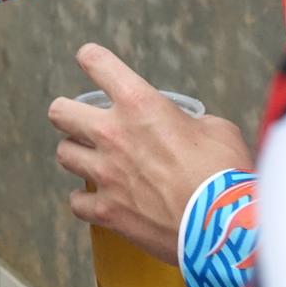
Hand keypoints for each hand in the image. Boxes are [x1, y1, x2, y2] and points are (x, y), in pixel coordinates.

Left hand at [50, 44, 252, 263]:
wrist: (224, 227)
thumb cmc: (226, 175)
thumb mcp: (216, 129)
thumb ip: (189, 123)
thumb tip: (184, 131)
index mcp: (140, 104)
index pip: (96, 63)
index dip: (91, 59)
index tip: (90, 62)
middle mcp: (113, 133)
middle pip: (59, 111)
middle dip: (69, 114)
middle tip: (84, 122)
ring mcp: (105, 173)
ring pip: (64, 154)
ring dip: (78, 155)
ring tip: (94, 160)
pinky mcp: (106, 211)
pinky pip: (76, 202)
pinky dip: (86, 201)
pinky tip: (100, 200)